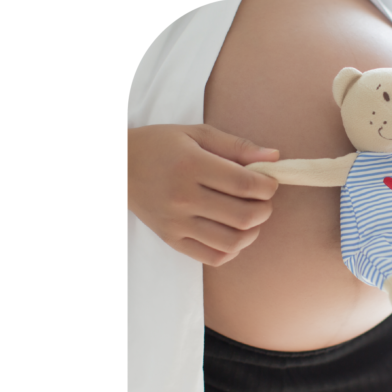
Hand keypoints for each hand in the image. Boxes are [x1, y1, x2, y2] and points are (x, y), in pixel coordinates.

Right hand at [128, 124, 279, 265]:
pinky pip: (213, 257)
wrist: (117, 168)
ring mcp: (177, 223)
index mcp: (192, 166)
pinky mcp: (172, 240)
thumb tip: (275, 157)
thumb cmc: (160, 146)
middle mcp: (184, 198)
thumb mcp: (197, 134)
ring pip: (233, 242)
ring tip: (250, 217)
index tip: (269, 181)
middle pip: (244, 216)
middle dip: (265, 208)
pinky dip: (232, 249)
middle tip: (262, 199)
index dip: (268, 186)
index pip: (245, 184)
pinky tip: (232, 232)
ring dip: (253, 231)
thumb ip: (237, 146)